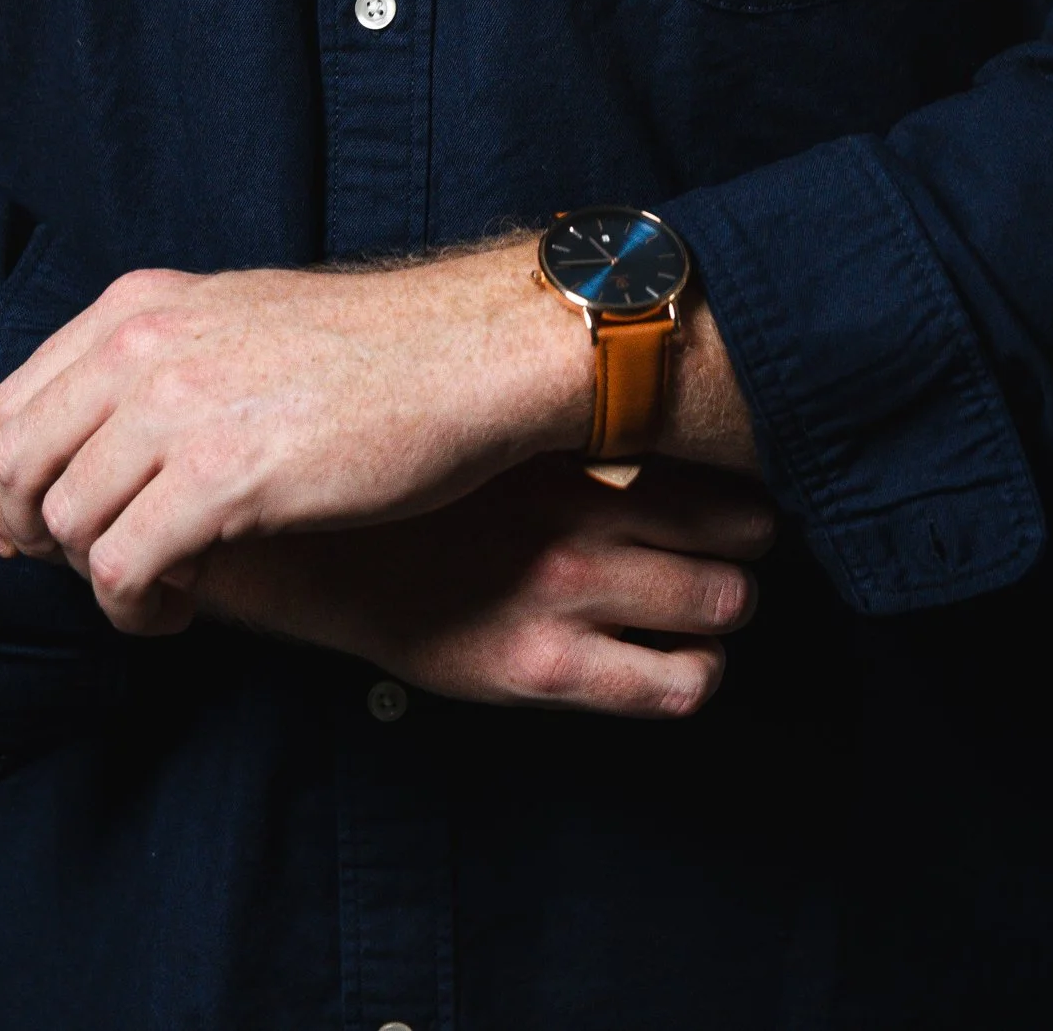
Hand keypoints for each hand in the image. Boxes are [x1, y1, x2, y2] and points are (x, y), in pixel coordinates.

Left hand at [0, 241, 596, 630]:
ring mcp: (178, 409)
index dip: (6, 484)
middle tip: (87, 573)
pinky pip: (123, 569)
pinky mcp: (222, 479)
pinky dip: (135, 608)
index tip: (32, 533)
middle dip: (33, 539)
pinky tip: (179, 607)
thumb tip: (97, 443)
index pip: (14, 404)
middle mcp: (143, 348)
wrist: (467, 352)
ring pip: (68, 525)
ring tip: (158, 591)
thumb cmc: (371, 349)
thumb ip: (160, 364)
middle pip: (19, 467)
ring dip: (99, 579)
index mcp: (140, 307)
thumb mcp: (237, 321)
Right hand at [197, 456, 777, 718]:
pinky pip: (672, 686)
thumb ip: (550, 411)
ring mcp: (563, 596)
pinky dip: (695, 676)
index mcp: (564, 450)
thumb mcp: (476, 424)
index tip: (747, 481)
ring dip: (727, 608)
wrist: (305, 551)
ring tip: (713, 606)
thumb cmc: (392, 480)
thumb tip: (600, 365)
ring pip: (720, 605)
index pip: (706, 459)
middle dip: (748, 545)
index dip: (741, 477)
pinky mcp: (541, 669)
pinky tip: (680, 666)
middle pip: (738, 534)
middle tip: (741, 546)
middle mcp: (579, 518)